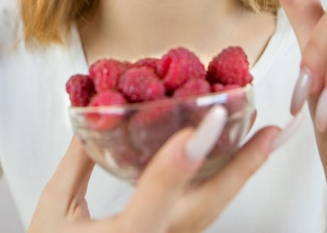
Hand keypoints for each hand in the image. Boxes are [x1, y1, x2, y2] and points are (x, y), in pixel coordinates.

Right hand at [28, 106, 297, 232]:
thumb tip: (99, 115)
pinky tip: (230, 159)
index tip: (205, 125)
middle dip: (243, 167)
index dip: (179, 164)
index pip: (153, 204)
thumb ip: (75, 164)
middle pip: (205, 208)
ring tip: (263, 138)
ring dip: (239, 172)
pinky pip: (201, 212)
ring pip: (211, 210)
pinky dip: (219, 182)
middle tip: (271, 131)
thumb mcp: (54, 212)